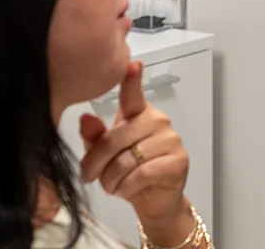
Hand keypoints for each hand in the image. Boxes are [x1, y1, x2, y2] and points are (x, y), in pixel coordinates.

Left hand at [79, 61, 193, 241]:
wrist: (154, 200)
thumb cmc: (129, 171)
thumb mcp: (105, 155)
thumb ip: (95, 137)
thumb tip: (85, 119)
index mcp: (139, 114)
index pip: (133, 94)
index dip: (132, 79)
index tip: (133, 64)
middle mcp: (158, 121)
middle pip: (116, 138)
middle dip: (96, 163)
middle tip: (89, 176)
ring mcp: (171, 140)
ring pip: (127, 159)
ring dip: (111, 179)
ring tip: (109, 186)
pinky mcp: (178, 161)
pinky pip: (143, 173)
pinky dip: (126, 187)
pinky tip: (124, 190)